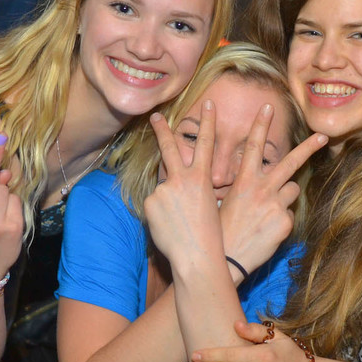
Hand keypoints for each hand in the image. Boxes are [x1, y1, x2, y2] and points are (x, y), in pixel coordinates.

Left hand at [144, 102, 223, 268]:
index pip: (205, 144)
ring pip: (163, 189)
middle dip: (163, 130)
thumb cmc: (211, 236)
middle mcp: (180, 180)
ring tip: (178, 221)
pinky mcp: (150, 203)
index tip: (208, 105)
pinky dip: (160, 215)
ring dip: (168, 203)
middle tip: (155, 115)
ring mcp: (163, 190)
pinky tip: (169, 228)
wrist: (196, 256)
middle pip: (171, 149)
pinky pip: (154, 205)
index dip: (208, 123)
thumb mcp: (211, 207)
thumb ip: (196, 190)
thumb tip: (179, 185)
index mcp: (202, 179)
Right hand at [218, 104, 326, 273]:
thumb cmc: (219, 231)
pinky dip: (281, 223)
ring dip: (284, 198)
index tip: (268, 107)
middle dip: (308, 147)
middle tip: (323, 135)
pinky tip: (266, 233)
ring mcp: (275, 205)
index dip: (261, 125)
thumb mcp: (222, 202)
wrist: (225, 259)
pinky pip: (289, 216)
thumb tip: (252, 185)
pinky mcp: (285, 222)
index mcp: (243, 181)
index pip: (253, 146)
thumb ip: (241, 189)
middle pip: (290, 162)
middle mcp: (262, 189)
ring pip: (292, 191)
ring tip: (265, 214)